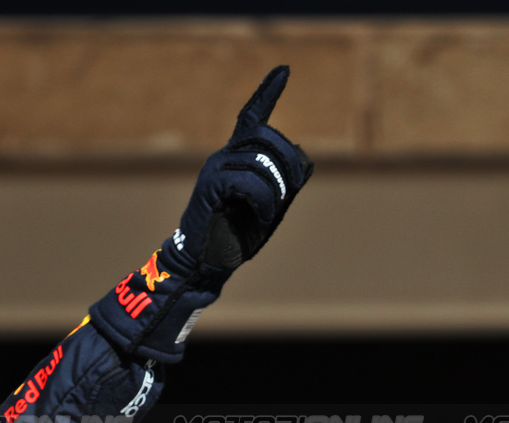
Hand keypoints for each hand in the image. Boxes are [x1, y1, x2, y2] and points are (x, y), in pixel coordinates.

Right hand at [88, 66, 312, 362]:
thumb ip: (285, 184)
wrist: (205, 265)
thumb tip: (303, 160)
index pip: (252, 117)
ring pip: (262, 162)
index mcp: (237, 159)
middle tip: (286, 197)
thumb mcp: (270, 208)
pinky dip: (263, 202)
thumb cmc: (234, 239)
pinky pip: (249, 181)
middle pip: (269, 137)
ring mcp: (215, 168)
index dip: (267, 92)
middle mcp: (224, 156)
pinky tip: (258, 217)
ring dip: (275, 192)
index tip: (283, 70)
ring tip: (266, 214)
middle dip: (289, 165)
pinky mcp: (210, 185)